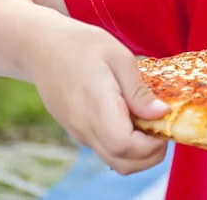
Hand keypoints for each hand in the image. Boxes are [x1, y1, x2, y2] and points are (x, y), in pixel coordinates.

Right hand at [23, 13, 169, 174]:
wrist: (41, 46)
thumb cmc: (82, 44)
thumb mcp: (118, 56)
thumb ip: (139, 90)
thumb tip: (161, 113)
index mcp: (96, 106)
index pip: (124, 145)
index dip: (151, 145)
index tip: (166, 125)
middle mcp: (85, 127)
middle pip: (123, 162)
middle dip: (151, 155)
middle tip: (164, 129)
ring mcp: (79, 132)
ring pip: (114, 161)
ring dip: (140, 154)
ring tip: (152, 124)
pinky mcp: (77, 131)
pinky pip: (105, 149)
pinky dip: (126, 147)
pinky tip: (134, 120)